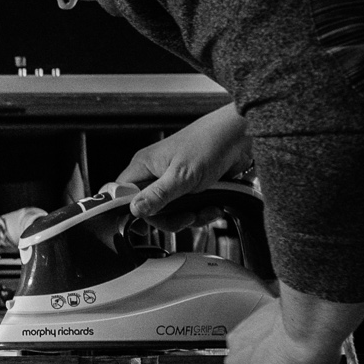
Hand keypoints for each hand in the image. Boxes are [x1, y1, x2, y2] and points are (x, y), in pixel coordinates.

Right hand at [117, 102, 252, 225]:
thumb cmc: (210, 143)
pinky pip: (188, 209)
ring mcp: (173, 181)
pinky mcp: (190, 187)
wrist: (240, 135)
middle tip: (186, 217)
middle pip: (149, 210)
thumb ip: (157, 195)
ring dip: (190, 216)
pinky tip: (213, 206)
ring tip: (206, 209)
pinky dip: (201, 211)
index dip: (128, 212)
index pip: (122, 195)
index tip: (142, 227)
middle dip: (171, 218)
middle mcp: (155, 173)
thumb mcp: (182, 175)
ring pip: (170, 213)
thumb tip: (134, 209)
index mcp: (144, 166)